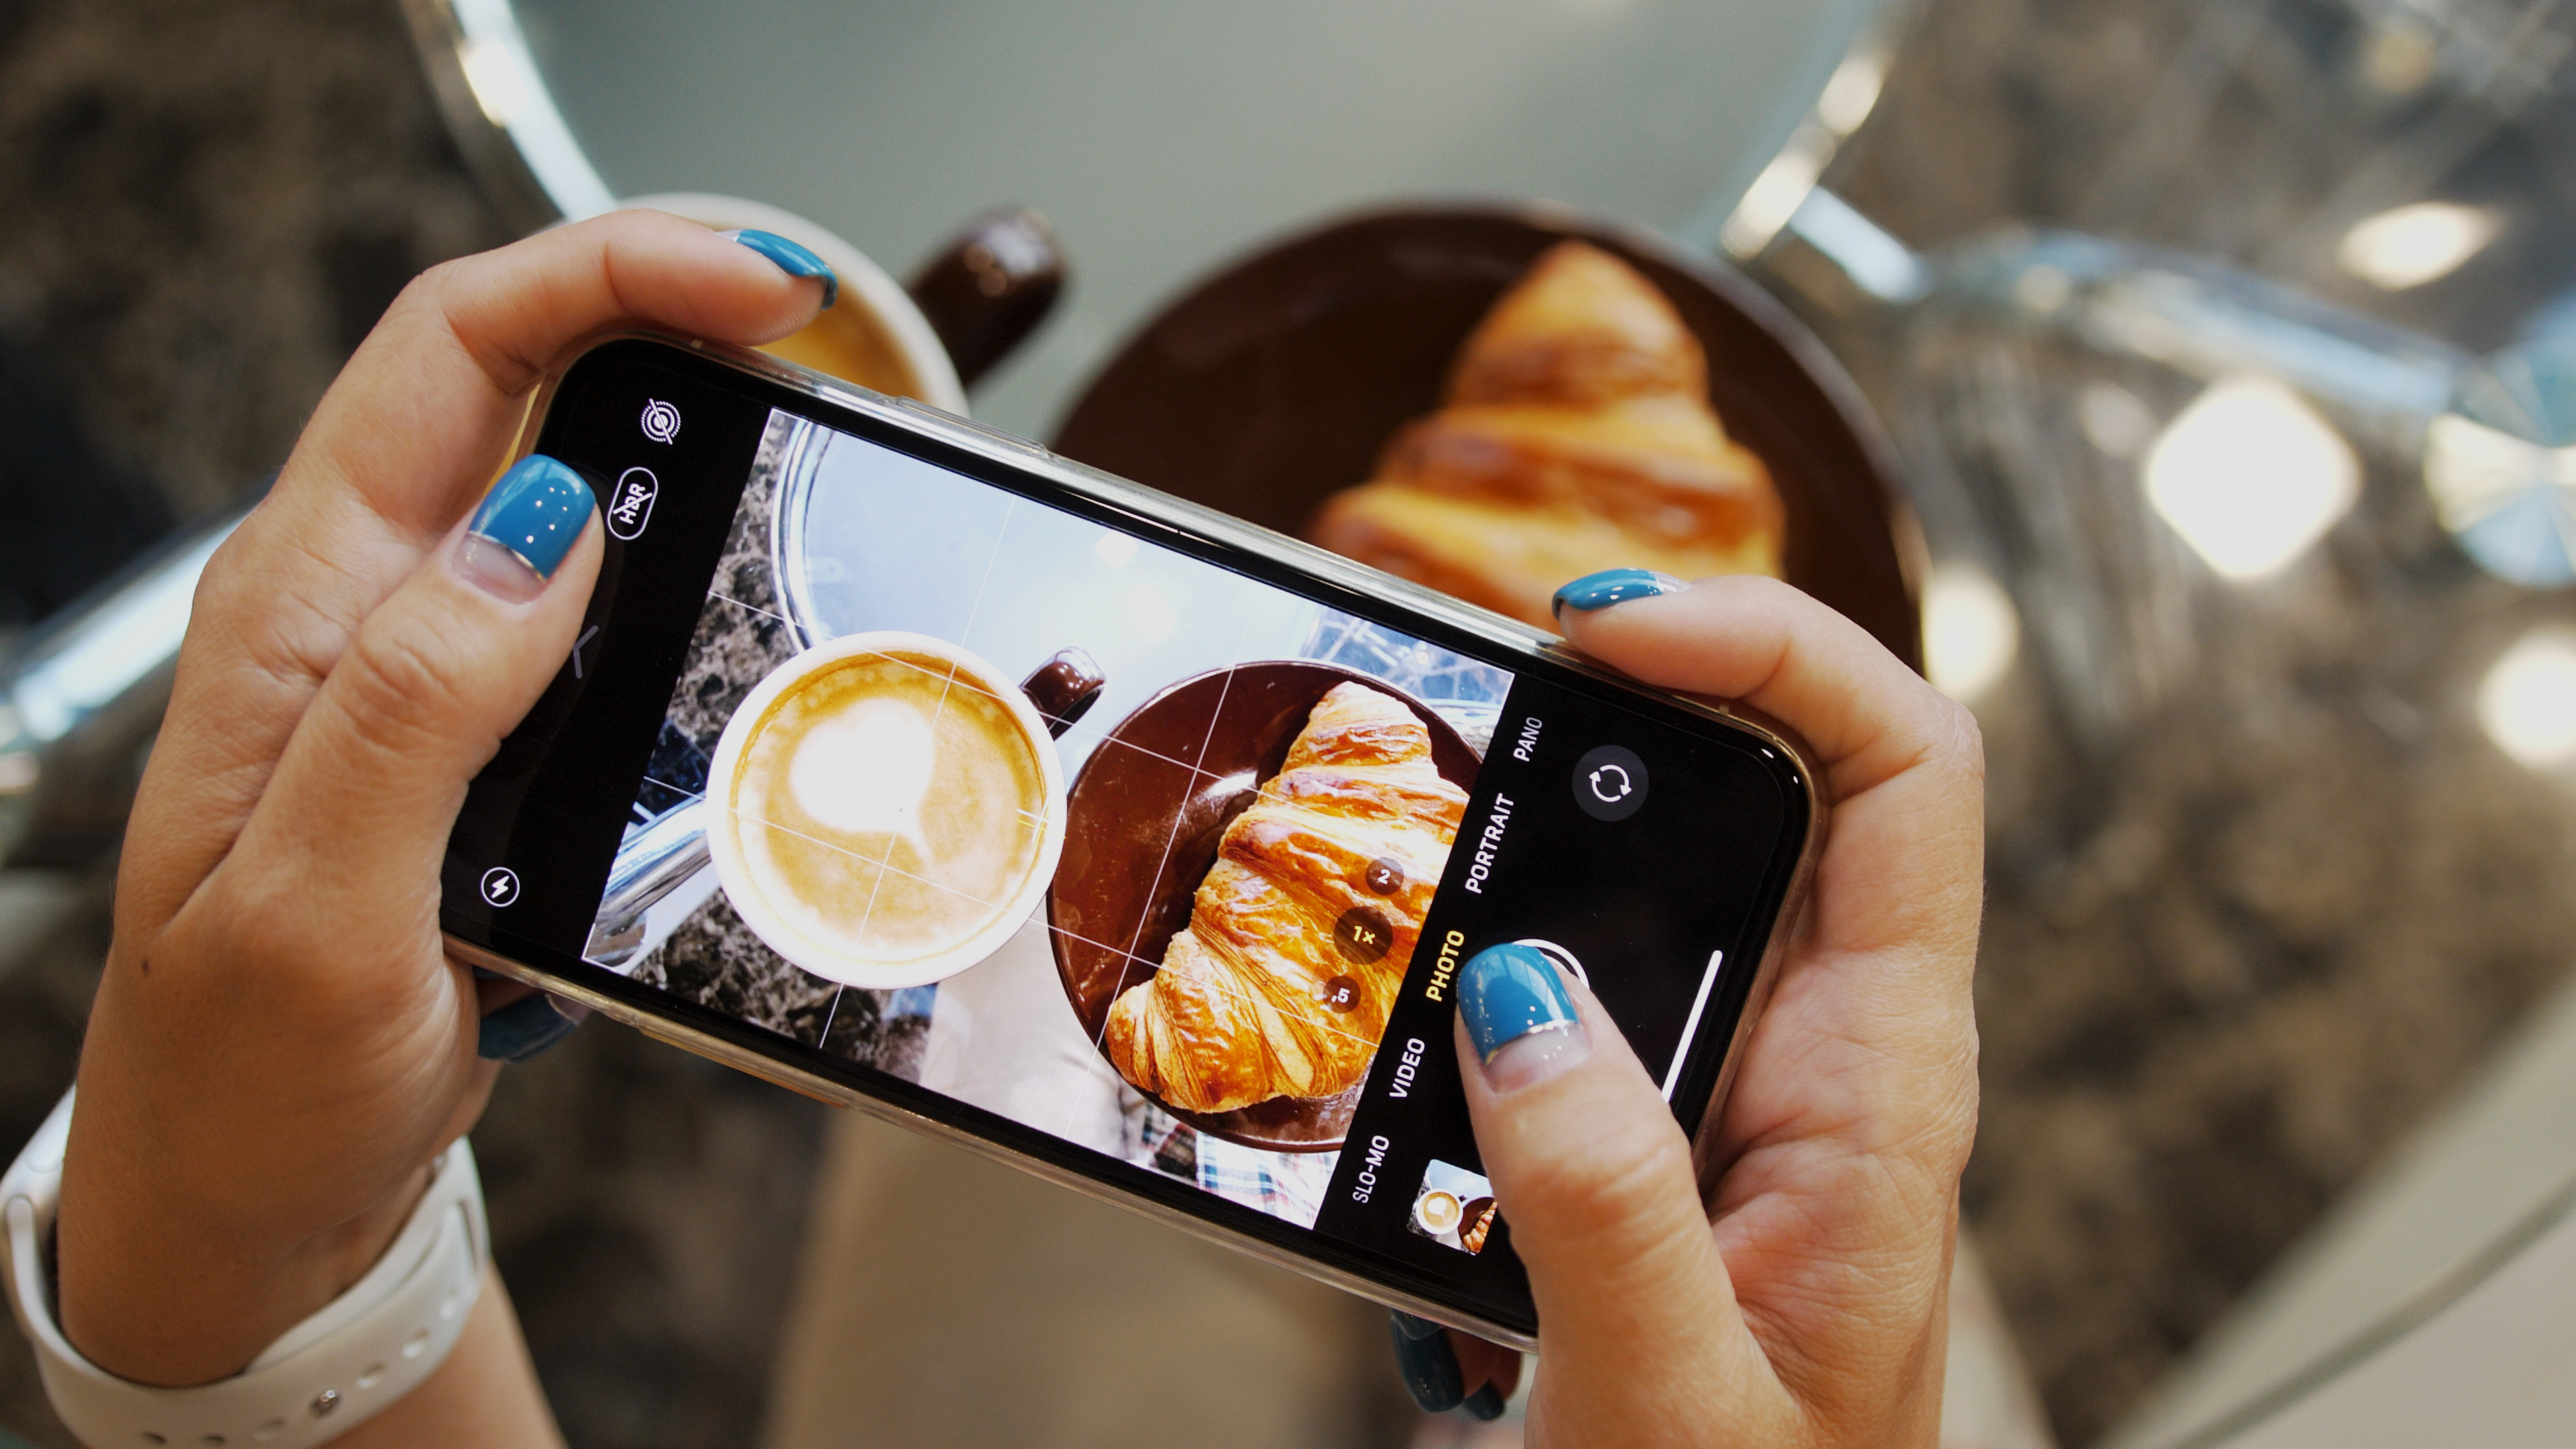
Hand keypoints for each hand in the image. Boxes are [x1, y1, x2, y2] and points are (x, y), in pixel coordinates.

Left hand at [55, 211, 833, 1398]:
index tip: (762, 289)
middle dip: (667, 312)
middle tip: (814, 341)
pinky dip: (680, 559)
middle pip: (514, 373)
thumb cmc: (244, 1078)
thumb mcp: (317, 912)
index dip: (611, 274)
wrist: (240, 1200)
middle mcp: (358, 604)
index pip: (449, 352)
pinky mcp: (479, 729)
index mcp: (300, 609)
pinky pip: (589, 601)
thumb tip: (544, 518)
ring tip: (806, 442)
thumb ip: (415, 710)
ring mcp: (421, 662)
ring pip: (565, 475)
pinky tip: (747, 586)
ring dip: (685, 430)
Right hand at [1395, 572, 1983, 1444]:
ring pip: (1683, 858)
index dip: (1778, 647)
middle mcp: (1829, 1053)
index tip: (1604, 631)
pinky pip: (1591, 972)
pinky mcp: (1662, 1124)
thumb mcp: (1665, 1400)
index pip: (1904, 771)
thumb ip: (1598, 1203)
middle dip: (1645, 688)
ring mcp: (1745, 1079)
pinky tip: (1414, 966)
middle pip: (1790, 765)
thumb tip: (1519, 984)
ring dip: (1558, 809)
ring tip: (1434, 790)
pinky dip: (1501, 929)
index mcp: (1880, 1088)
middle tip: (1490, 674)